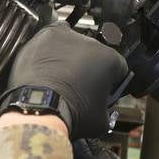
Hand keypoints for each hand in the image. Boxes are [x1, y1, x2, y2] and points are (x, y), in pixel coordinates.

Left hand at [6, 22, 127, 139]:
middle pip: (96, 55)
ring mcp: (68, 37)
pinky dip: (52, 47)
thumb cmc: (71, 114)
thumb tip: (103, 111)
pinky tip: (48, 62)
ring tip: (59, 77)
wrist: (40, 109)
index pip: (118, 68)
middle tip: (78, 87)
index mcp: (110, 61)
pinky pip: (54, 36)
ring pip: (74, 45)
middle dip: (89, 69)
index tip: (103, 90)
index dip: (110, 81)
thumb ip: (107, 110)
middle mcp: (92, 44)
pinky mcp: (47, 36)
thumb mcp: (101, 121)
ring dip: (71, 58)